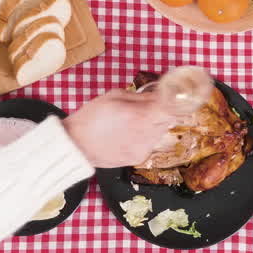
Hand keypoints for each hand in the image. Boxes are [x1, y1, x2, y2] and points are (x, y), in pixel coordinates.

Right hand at [62, 89, 180, 167]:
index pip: (173, 109)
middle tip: (148, 106)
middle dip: (162, 111)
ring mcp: (142, 149)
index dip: (177, 102)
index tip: (176, 97)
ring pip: (159, 132)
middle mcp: (146, 135)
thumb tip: (159, 94)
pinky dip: (144, 136)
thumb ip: (141, 96)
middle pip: (168, 120)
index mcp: (140, 116)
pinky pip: (149, 143)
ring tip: (132, 121)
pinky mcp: (137, 159)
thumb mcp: (114, 96)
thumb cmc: (90, 118)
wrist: (75, 146)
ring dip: (153, 124)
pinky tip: (128, 134)